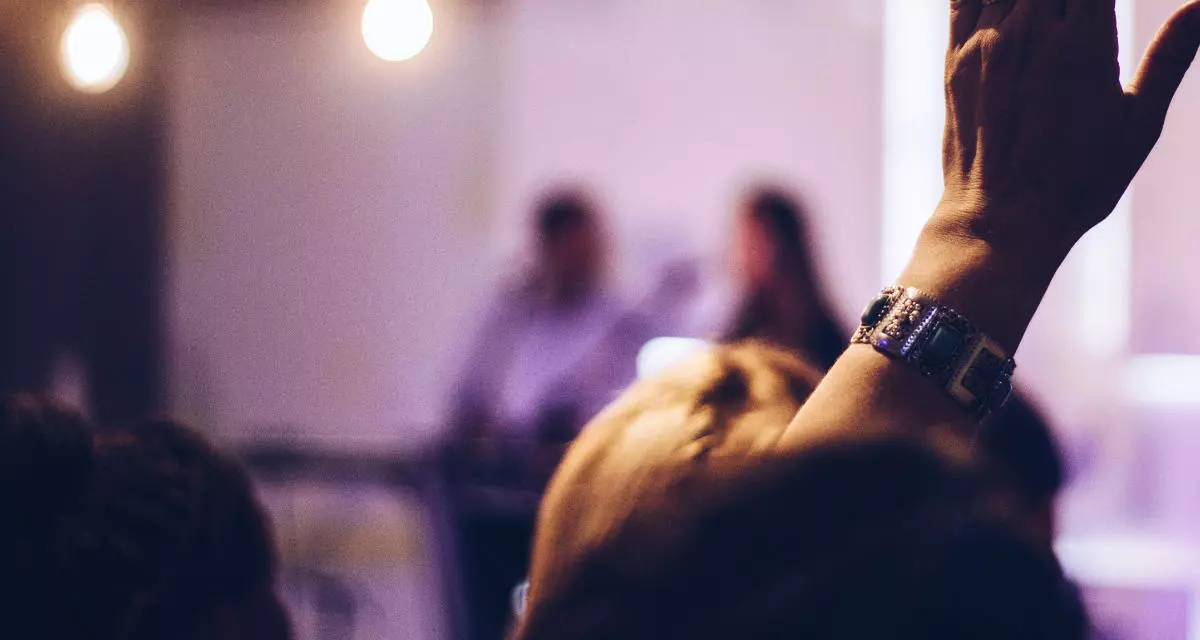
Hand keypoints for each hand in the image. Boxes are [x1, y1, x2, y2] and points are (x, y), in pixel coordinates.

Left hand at [938, 0, 1199, 253]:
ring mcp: (985, 44)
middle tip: (1078, 20)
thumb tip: (1198, 7)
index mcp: (1082, 44)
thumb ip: (1169, 60)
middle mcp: (1030, 33)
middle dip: (1068, 0)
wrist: (1000, 220)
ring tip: (1049, 18)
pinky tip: (1006, 8)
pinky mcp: (954, 60)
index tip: (1103, 12)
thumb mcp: (1138, 126)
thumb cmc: (1078, 184)